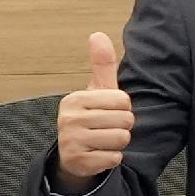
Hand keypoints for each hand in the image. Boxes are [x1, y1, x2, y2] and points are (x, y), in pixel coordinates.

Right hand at [57, 32, 133, 186]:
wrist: (73, 154)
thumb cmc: (91, 117)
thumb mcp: (96, 91)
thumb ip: (102, 65)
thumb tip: (98, 34)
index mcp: (75, 99)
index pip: (123, 100)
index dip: (123, 108)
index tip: (108, 112)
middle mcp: (69, 118)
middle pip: (125, 120)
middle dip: (122, 126)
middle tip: (106, 128)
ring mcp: (71, 141)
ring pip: (121, 139)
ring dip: (118, 143)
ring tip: (103, 141)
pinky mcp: (78, 161)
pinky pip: (114, 158)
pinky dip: (112, 158)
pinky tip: (99, 154)